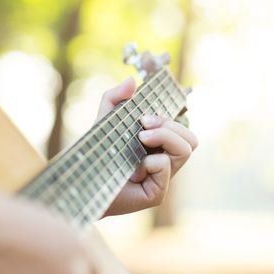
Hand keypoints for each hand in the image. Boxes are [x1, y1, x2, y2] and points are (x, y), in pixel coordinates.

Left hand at [97, 77, 197, 216]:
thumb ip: (114, 98)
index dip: (168, 120)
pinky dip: (148, 161)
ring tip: (140, 140)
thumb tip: (132, 80)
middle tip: (143, 129)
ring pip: (185, 150)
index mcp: (158, 148)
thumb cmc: (96, 156)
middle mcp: (164, 163)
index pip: (182, 131)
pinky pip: (165, 166)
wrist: (82, 181)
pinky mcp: (156, 193)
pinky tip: (132, 171)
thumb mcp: (104, 121)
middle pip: (191, 140)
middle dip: (169, 126)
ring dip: (164, 137)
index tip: (143, 118)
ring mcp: (162, 180)